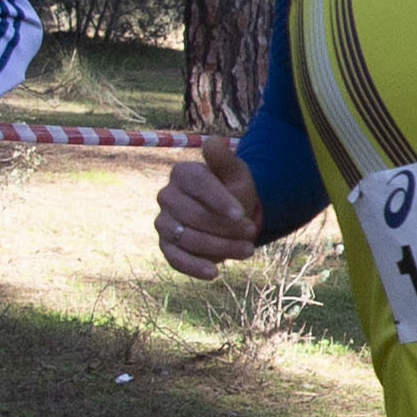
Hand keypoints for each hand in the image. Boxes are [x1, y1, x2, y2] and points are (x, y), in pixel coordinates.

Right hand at [156, 137, 263, 277]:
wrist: (232, 214)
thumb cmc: (233, 189)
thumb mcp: (236, 172)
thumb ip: (225, 159)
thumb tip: (213, 143)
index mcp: (182, 173)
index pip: (198, 185)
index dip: (219, 201)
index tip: (240, 215)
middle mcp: (167, 196)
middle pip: (193, 215)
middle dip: (225, 227)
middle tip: (252, 232)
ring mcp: (164, 222)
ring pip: (187, 238)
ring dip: (219, 248)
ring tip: (247, 250)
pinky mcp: (167, 245)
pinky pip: (175, 258)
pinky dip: (193, 267)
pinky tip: (213, 273)